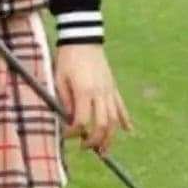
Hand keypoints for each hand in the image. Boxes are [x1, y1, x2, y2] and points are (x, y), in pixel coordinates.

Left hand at [54, 43, 133, 157]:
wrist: (82, 38)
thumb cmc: (67, 58)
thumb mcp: (59, 79)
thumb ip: (65, 100)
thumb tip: (69, 120)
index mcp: (84, 91)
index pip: (81, 121)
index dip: (73, 133)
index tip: (66, 135)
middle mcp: (100, 93)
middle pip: (102, 125)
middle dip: (95, 140)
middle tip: (85, 147)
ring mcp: (109, 90)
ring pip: (114, 120)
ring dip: (110, 136)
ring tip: (103, 149)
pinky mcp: (113, 86)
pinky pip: (121, 106)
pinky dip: (125, 119)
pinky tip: (128, 130)